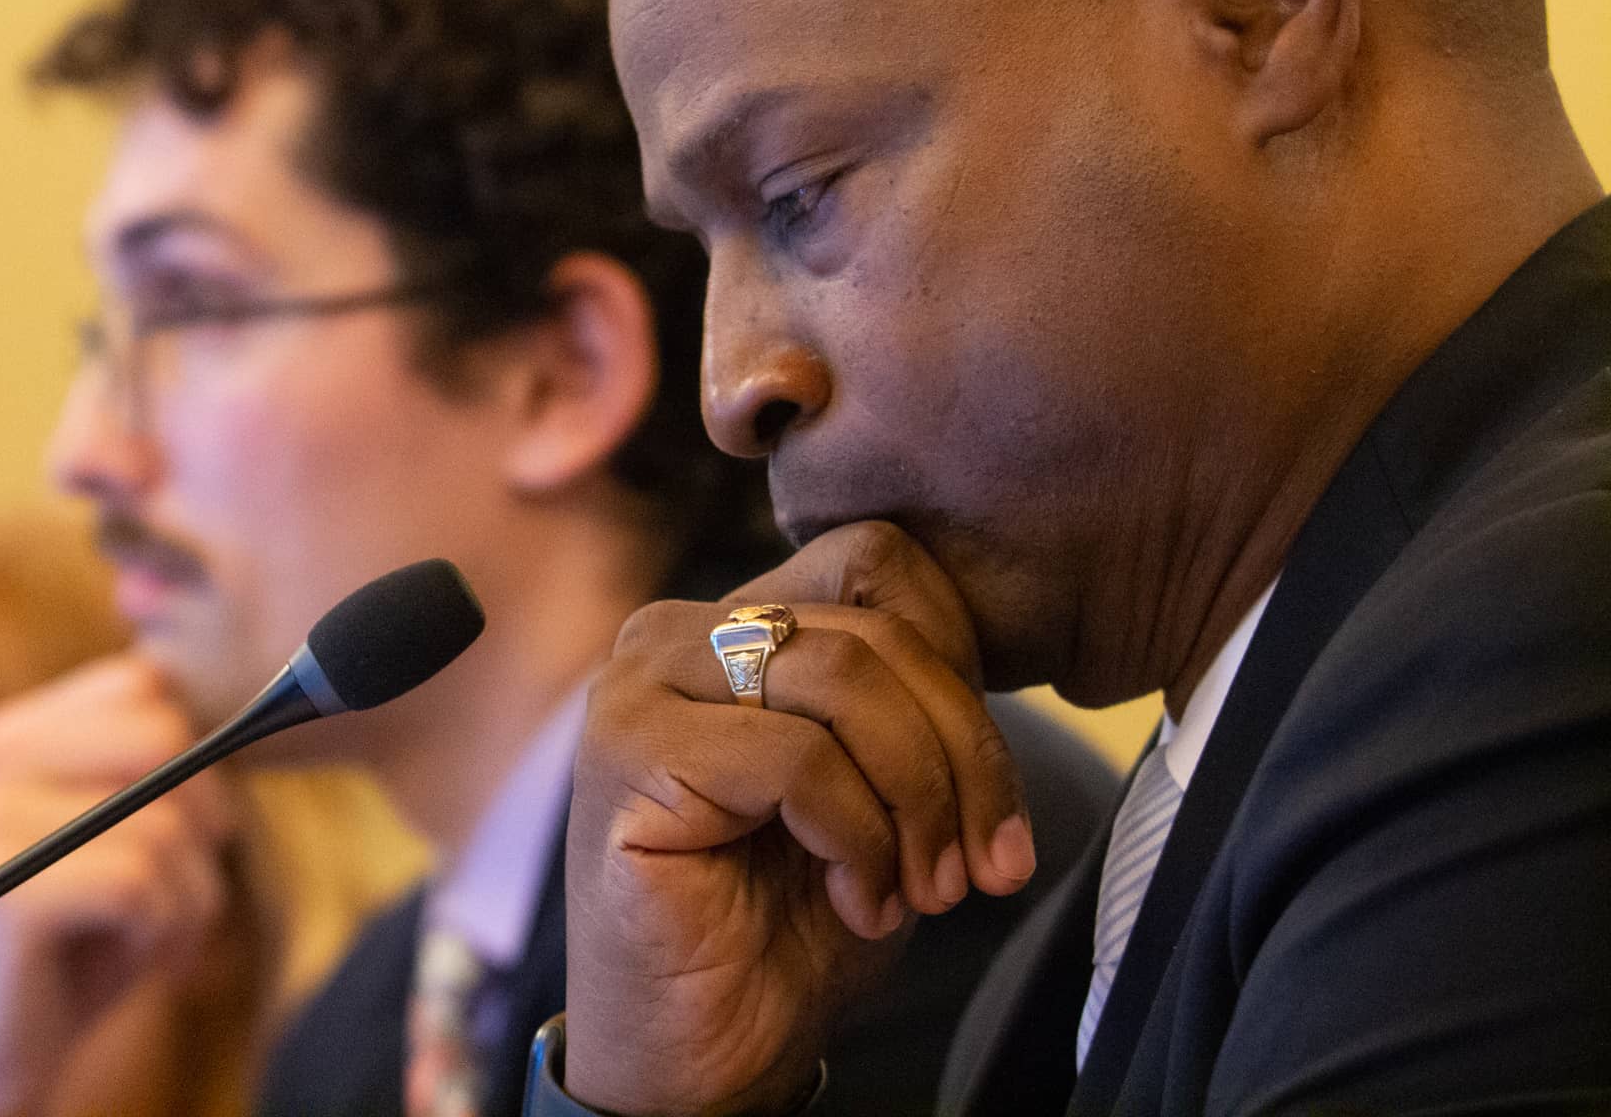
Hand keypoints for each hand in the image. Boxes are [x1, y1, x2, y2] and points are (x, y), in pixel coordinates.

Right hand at [0, 654, 239, 1116]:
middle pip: (162, 739)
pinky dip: (167, 935)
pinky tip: (142, 965)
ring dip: (191, 899)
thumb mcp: (118, 841)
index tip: (184, 829)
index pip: (143, 684)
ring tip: (158, 939)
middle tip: (184, 892)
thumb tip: (255, 705)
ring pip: (163, 825)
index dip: (195, 756)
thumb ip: (158, 771)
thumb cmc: (70, 949)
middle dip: (202, 826)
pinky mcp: (3, 894)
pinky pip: (141, 887)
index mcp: (10, 737)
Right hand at [562, 522, 1035, 1116]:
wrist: (701, 1055)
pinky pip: (797, 756)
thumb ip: (908, 708)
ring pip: (841, 677)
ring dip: (919, 798)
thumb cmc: (786, 924)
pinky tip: (856, 900)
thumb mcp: (881, 795)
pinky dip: (860, 836)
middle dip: (962, 753)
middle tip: (990, 864)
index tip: (991, 796)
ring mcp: (640, 689)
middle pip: (871, 629)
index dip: (958, 669)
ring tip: (925, 889)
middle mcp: (671, 636)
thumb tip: (984, 665)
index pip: (877, 563)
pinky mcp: (629, 758)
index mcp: (731, 624)